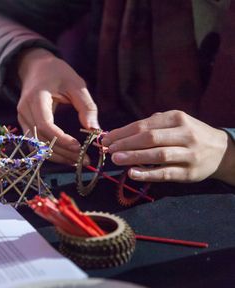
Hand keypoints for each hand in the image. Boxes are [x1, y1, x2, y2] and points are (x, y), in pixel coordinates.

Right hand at [17, 48, 98, 163]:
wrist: (36, 67)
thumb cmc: (58, 73)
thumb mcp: (76, 84)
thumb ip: (87, 106)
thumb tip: (94, 130)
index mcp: (36, 97)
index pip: (45, 124)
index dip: (60, 138)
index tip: (78, 146)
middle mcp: (24, 110)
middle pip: (40, 140)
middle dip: (62, 153)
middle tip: (84, 160)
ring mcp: (22, 118)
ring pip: (37, 146)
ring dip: (56, 156)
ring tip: (77, 161)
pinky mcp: (24, 124)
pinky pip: (36, 143)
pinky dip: (50, 152)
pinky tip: (66, 156)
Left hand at [101, 110, 234, 183]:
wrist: (221, 151)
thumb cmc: (189, 135)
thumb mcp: (175, 123)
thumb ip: (151, 125)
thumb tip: (119, 134)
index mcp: (177, 118)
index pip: (144, 125)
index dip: (123, 132)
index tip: (106, 138)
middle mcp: (185, 134)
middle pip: (150, 138)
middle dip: (126, 143)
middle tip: (108, 149)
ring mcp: (189, 154)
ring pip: (158, 155)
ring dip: (134, 157)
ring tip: (115, 159)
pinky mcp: (189, 172)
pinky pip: (165, 173)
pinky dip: (147, 174)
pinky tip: (132, 173)